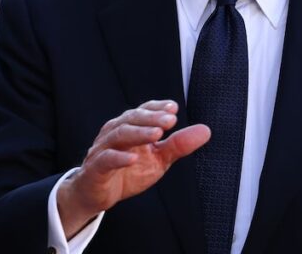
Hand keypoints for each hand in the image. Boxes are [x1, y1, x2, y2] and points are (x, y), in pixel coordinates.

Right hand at [56, 100, 209, 237]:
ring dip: (138, 133)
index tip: (173, 108)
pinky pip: (105, 160)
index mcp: (130, 127)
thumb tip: (206, 130)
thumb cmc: (129, 171)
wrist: (98, 194)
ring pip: (118, 135)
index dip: (156, 108)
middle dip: (151, 118)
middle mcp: (114, 133)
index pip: (143, 111)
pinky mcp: (95, 169)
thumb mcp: (158, 159)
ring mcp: (102, 149)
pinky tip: (133, 158)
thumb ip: (178, 144)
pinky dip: (118, 157)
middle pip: (131, 119)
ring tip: (157, 134)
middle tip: (170, 120)